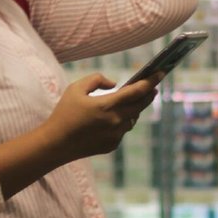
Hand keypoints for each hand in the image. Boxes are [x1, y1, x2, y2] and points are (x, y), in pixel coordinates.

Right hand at [39, 73, 158, 163]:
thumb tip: (114, 83)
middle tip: (153, 86)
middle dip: (148, 94)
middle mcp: (115, 121)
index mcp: (107, 105)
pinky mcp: (112, 145)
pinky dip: (122, 121)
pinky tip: (114, 118)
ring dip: (135, 108)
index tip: (161, 72)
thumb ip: (97, 79)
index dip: (151, 81)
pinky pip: (123, 130)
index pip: (137, 91)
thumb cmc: (64, 113)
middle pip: (140, 105)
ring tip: (134, 100)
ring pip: (133, 118)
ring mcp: (116, 135)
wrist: (56, 144)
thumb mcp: (76, 88)